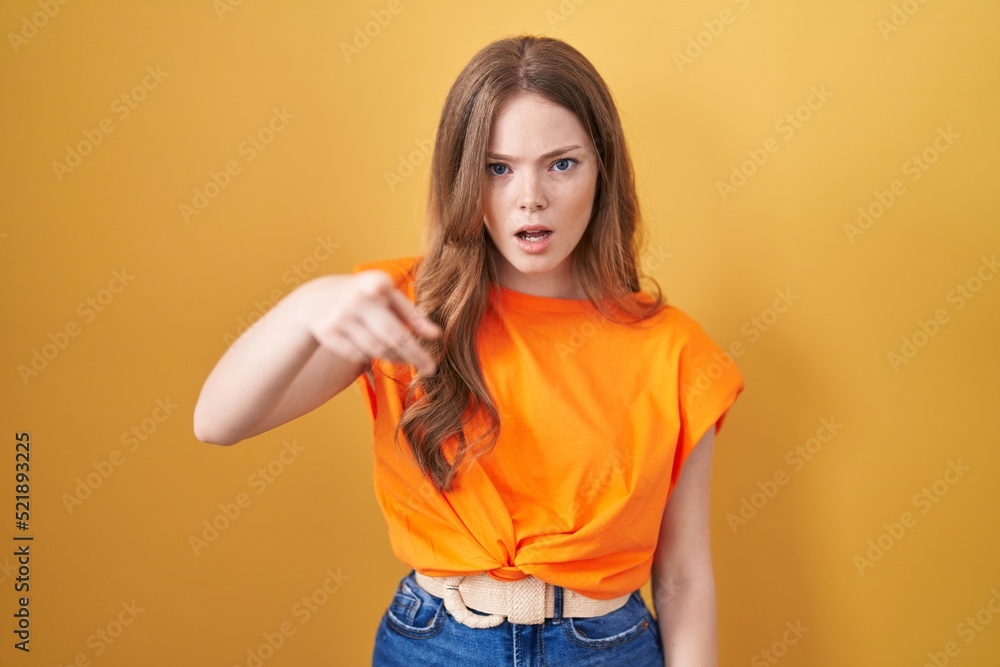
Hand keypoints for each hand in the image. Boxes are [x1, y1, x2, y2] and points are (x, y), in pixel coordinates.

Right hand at [301, 270, 441, 374]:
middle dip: (415, 356)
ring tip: (406, 358)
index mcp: (376, 282)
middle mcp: (357, 298)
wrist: (316, 299)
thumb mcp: (387, 296)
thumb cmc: (364, 297)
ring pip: (377, 349)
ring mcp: (340, 316)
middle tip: (430, 369)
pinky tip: (378, 351)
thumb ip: (413, 315)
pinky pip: (359, 355)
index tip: (434, 349)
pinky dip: (372, 356)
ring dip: (395, 357)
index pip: (402, 313)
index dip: (416, 330)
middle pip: (393, 337)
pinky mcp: (328, 333)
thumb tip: (436, 335)